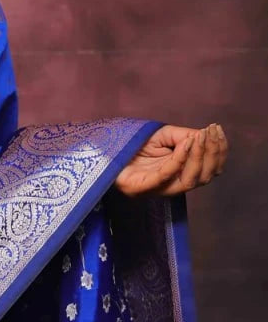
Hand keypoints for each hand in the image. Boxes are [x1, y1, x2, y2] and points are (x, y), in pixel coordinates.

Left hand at [113, 122, 227, 197]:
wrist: (102, 151)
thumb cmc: (133, 145)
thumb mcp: (163, 136)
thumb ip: (183, 137)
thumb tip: (203, 137)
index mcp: (178, 175)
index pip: (208, 170)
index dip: (217, 152)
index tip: (218, 131)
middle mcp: (170, 185)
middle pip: (203, 178)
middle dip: (212, 154)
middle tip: (211, 133)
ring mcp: (156, 189)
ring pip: (189, 181)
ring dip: (199, 157)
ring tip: (200, 137)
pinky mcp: (141, 188)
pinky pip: (165, 176)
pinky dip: (179, 159)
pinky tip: (185, 143)